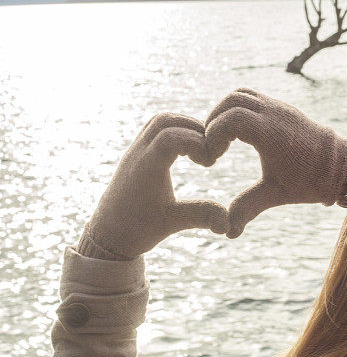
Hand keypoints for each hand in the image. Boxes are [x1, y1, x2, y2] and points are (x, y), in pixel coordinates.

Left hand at [79, 113, 228, 258]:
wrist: (107, 236)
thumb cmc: (138, 231)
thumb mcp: (173, 223)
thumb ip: (201, 217)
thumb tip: (228, 223)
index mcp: (146, 168)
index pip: (172, 136)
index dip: (197, 142)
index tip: (209, 163)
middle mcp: (137, 154)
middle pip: (166, 120)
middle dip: (194, 129)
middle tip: (208, 153)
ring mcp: (134, 151)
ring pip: (159, 121)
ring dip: (184, 128)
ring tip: (199, 152)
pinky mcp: (135, 154)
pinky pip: (154, 129)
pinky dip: (174, 132)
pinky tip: (187, 153)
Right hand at [203, 89, 346, 237]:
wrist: (343, 166)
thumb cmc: (311, 181)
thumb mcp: (276, 194)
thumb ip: (248, 208)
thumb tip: (228, 233)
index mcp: (271, 132)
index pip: (231, 118)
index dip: (213, 135)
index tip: (214, 158)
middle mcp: (274, 113)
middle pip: (232, 100)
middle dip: (214, 121)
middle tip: (213, 148)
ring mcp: (279, 107)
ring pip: (242, 95)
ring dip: (225, 113)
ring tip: (222, 140)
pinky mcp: (282, 108)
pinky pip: (253, 98)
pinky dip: (239, 111)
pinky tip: (238, 136)